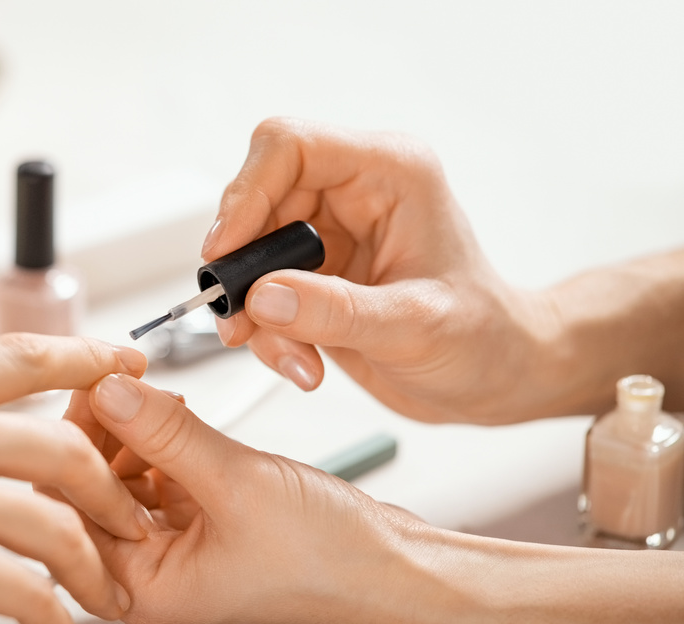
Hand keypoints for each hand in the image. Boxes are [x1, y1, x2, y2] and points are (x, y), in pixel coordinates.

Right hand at [0, 334, 152, 623]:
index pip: (23, 359)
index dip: (87, 357)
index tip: (128, 360)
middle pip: (67, 449)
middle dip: (114, 486)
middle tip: (135, 515)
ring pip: (63, 522)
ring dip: (96, 566)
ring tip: (107, 597)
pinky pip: (28, 590)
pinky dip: (55, 615)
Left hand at [58, 373, 417, 623]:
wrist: (395, 572)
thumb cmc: (328, 560)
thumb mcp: (236, 483)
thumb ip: (165, 435)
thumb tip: (107, 390)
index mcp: (141, 590)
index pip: (70, 511)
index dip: (73, 446)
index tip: (91, 389)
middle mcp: (148, 576)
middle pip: (90, 492)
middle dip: (103, 434)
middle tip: (121, 381)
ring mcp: (174, 549)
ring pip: (123, 478)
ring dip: (134, 433)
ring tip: (157, 395)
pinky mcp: (200, 524)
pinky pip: (159, 476)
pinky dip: (163, 443)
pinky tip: (177, 414)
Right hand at [204, 118, 552, 423]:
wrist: (495, 378)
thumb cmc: (483, 339)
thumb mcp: (414, 327)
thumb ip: (336, 310)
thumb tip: (262, 295)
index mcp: (389, 173)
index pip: (289, 147)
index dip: (245, 193)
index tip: (225, 252)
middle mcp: (353, 194)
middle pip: (256, 202)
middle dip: (244, 269)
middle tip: (243, 321)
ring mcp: (328, 236)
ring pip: (249, 255)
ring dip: (254, 313)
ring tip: (292, 356)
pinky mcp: (311, 276)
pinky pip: (258, 293)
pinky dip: (266, 333)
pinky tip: (301, 361)